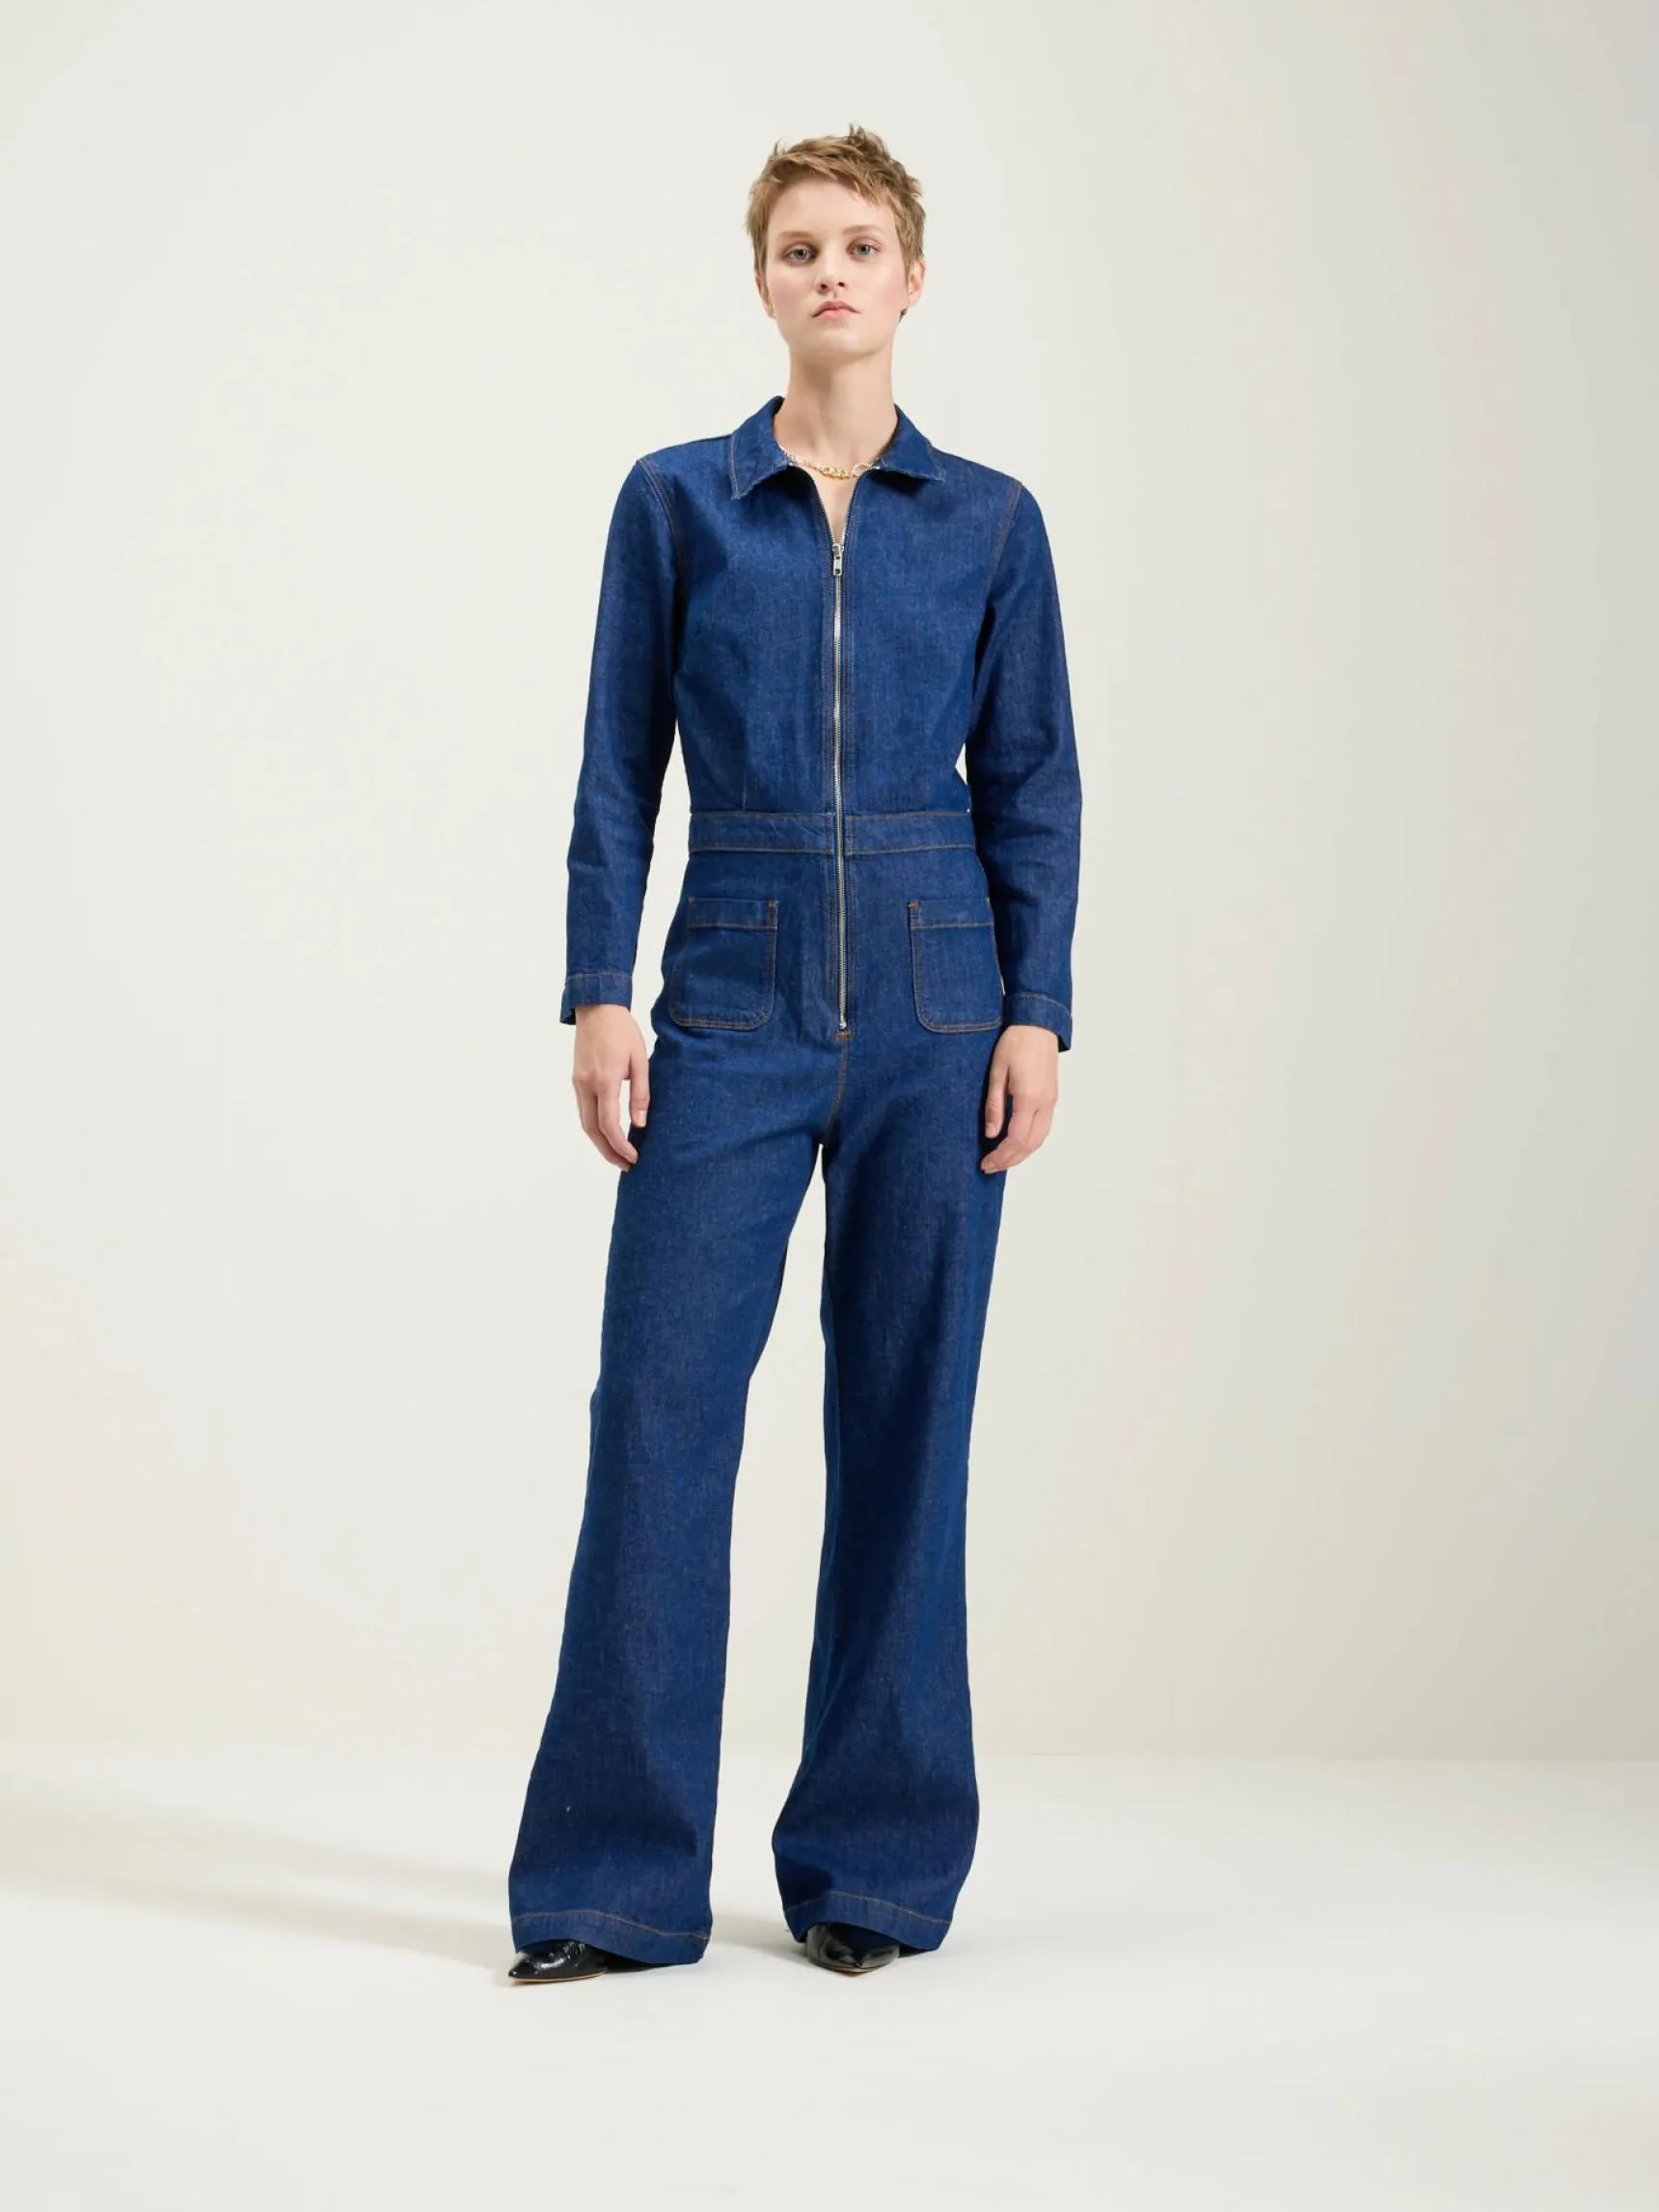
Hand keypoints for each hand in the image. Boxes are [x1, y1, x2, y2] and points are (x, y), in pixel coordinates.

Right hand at [571, 1005, 649, 1168]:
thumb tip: (640, 1124)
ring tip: (618, 1155)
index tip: (634, 1158)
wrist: (597, 1007)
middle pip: (592, 1130)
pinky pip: (583, 1110)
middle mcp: (586, 1085)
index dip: (620, 1146)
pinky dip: (595, 1127)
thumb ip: (641, 1093)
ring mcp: (578, 1083)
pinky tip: (608, 1133)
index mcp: (605, 1080)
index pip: (609, 1124)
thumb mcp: (640, 1060)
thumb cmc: (623, 1031)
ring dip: (600, 1142)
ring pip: (585, 1122)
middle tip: (626, 1166)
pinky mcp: (576, 1080)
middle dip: (608, 1152)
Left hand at [980, 1024, 1058, 1171]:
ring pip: (1039, 1139)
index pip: (1016, 1139)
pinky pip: (1044, 1128)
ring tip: (1002, 1160)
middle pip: (1030, 1145)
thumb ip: (994, 1105)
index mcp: (1029, 1098)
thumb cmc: (1015, 1043)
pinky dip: (1030, 1142)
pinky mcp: (1052, 1097)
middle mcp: (1045, 1104)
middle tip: (990, 1167)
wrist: (1038, 1024)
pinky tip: (1017, 1144)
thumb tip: (991, 1134)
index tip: (985, 1163)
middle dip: (1010, 1160)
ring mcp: (1051, 1101)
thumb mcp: (997, 1072)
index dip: (1000, 1156)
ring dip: (1021, 1154)